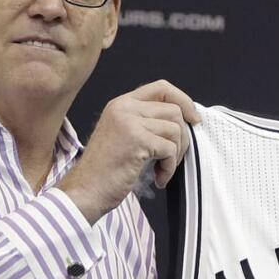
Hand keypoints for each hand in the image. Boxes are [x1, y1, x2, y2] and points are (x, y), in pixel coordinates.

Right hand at [57, 80, 199, 223]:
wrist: (85, 190)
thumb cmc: (105, 171)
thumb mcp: (124, 135)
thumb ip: (147, 122)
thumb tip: (184, 121)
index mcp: (121, 104)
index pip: (161, 88)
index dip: (183, 100)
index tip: (193, 118)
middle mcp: (125, 107)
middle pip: (174, 110)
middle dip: (183, 137)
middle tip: (173, 158)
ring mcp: (130, 122)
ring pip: (175, 129)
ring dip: (176, 155)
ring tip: (161, 170)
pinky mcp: (137, 140)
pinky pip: (170, 149)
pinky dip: (169, 167)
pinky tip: (157, 178)